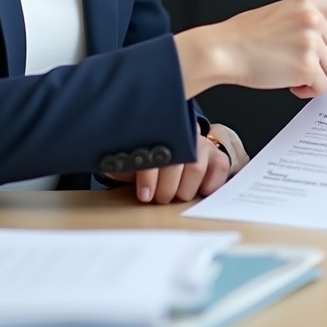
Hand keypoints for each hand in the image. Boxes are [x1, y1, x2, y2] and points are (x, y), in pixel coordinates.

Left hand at [111, 123, 248, 203]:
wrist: (165, 151)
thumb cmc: (144, 157)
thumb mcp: (127, 156)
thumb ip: (119, 159)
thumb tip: (105, 163)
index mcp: (160, 127)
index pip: (157, 148)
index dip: (150, 174)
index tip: (144, 193)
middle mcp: (184, 132)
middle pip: (178, 161)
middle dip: (167, 188)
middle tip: (159, 198)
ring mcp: (202, 143)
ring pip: (197, 167)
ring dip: (183, 190)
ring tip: (174, 196)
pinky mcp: (217, 155)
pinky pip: (220, 166)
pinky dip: (210, 183)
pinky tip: (198, 191)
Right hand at [174, 0, 326, 98]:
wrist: (222, 48)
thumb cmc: (246, 38)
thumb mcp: (280, 17)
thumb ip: (308, 26)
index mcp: (308, 3)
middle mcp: (313, 17)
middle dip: (325, 65)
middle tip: (297, 67)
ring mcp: (312, 39)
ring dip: (317, 79)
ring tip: (288, 73)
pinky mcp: (307, 63)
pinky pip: (322, 86)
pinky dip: (308, 90)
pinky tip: (287, 82)